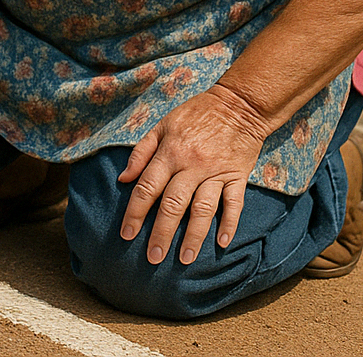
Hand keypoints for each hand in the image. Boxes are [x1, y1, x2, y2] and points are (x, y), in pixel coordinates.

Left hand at [117, 84, 267, 264]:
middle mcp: (192, 165)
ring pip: (203, 209)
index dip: (135, 212)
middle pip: (173, 204)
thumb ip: (142, 152)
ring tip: (184, 258)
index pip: (147, 187)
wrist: (238, 104)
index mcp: (170, 151)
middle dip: (161, 233)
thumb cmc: (195, 113)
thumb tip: (124, 179)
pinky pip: (234, 203)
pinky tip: (222, 242)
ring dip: (194, 236)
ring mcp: (216, 172)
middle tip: (152, 258)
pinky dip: (229, 223)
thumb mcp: (163, 124)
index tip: (126, 234)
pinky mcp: (238, 175)